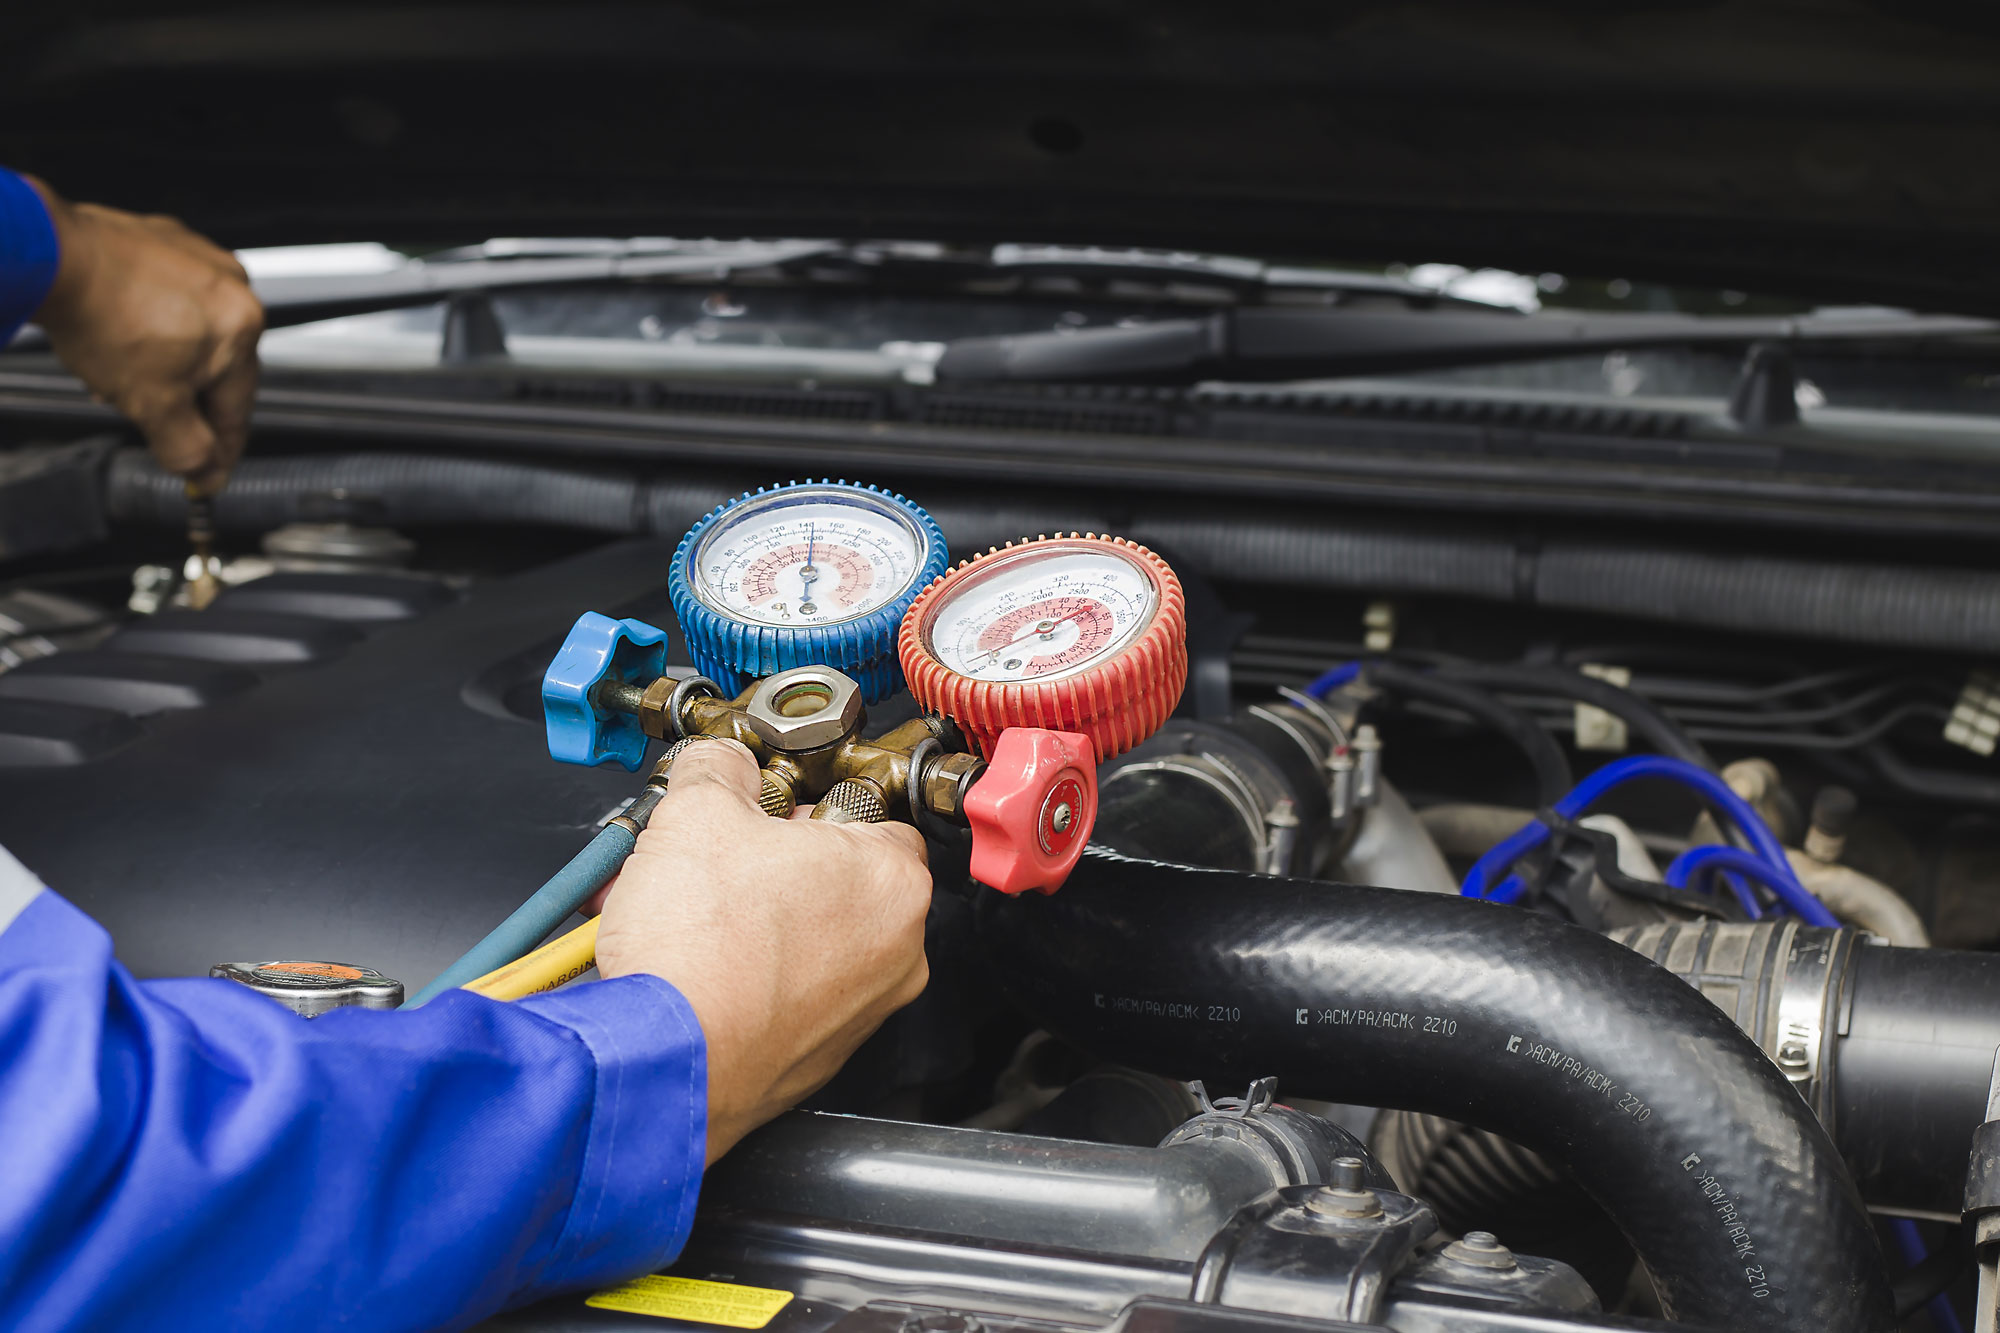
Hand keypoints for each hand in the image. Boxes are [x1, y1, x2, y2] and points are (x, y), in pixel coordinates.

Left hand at [25, 176, 262, 492]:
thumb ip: (187, 448)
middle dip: (184, 400)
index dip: (220, 451)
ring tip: (123, 374)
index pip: (238, 409)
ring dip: (165, 362)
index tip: (209, 474)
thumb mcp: (150, 405)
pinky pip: (169, 296)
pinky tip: (120, 334)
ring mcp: (197, 258)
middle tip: (152, 421)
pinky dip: (151, 322)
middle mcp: (231, 287)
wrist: (50, 256)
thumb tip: (206, 470)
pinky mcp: (164, 239)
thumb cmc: (100, 316)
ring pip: (193, 331)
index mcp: (242, 329)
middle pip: (216, 368)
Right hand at [594, 740, 931, 1163]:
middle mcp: (898, 951)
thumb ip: (720, 769)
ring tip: (689, 910)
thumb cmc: (700, 953)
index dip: (808, 804)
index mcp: (893, 880)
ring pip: (812, 939)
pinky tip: (695, 961)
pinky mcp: (819, 1055)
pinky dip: (750, 973)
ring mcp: (863, 1011)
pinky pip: (791, 993)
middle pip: (841, 878)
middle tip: (719, 858)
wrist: (666, 1061)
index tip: (768, 809)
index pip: (873, 814)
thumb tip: (721, 765)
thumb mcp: (697, 811)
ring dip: (756, 917)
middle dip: (775, 862)